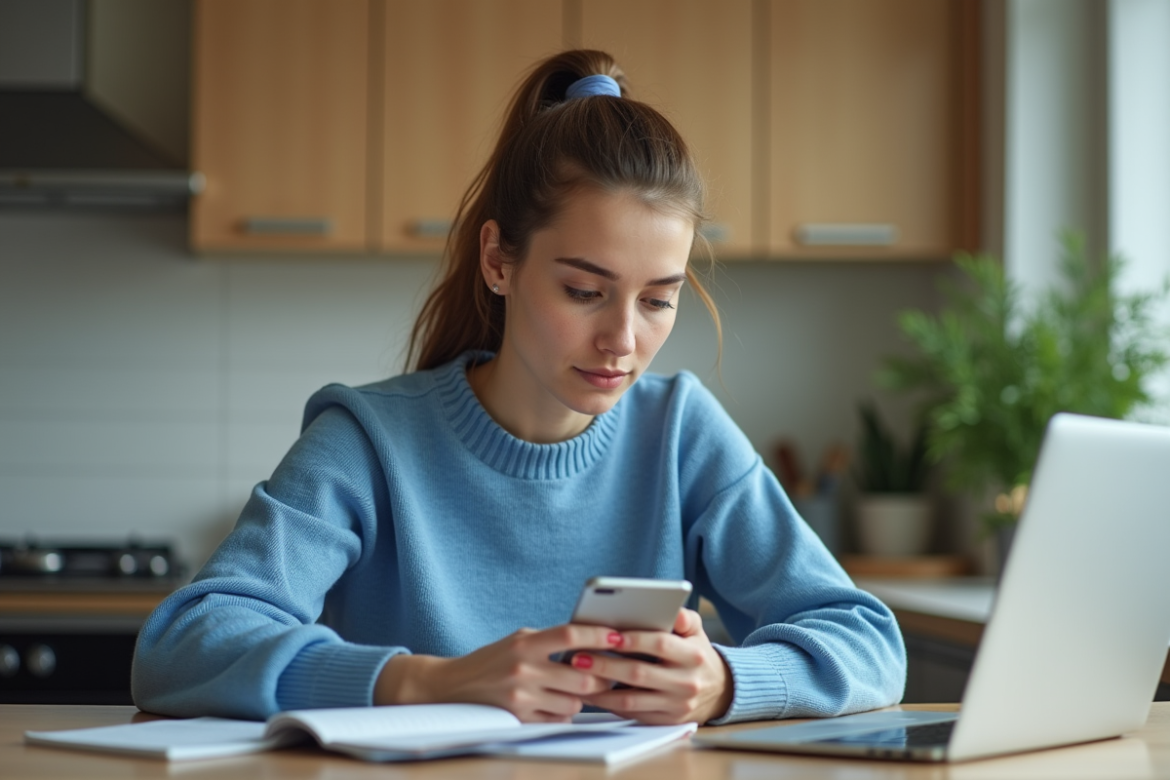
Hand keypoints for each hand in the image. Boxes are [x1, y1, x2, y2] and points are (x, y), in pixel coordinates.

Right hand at [374, 624, 623, 721]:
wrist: (450, 687)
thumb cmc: (490, 660)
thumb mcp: (518, 641)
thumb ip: (549, 641)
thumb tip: (590, 639)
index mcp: (525, 644)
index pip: (571, 635)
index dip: (598, 635)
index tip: (618, 635)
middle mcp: (524, 670)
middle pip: (582, 677)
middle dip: (599, 678)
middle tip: (607, 674)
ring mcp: (522, 698)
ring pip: (574, 703)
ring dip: (580, 699)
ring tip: (573, 690)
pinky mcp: (520, 719)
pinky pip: (558, 720)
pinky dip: (563, 713)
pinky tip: (554, 704)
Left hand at [577, 608, 732, 724]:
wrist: (719, 692)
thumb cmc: (697, 655)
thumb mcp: (697, 632)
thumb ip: (684, 617)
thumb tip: (670, 607)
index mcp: (694, 656)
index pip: (660, 645)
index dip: (634, 640)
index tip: (608, 635)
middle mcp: (686, 683)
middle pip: (639, 674)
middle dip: (606, 665)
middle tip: (579, 657)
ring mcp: (675, 706)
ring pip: (632, 700)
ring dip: (601, 689)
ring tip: (578, 677)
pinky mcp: (665, 722)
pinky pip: (632, 714)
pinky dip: (609, 705)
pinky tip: (591, 694)